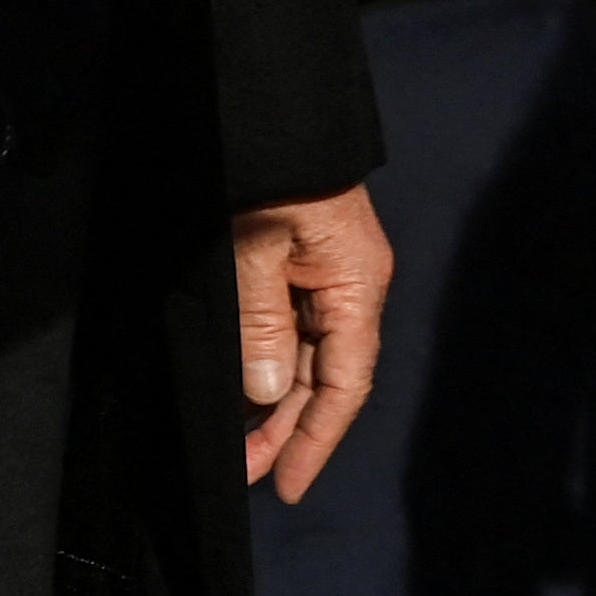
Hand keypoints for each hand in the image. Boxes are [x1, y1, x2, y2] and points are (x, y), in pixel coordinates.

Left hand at [229, 183, 390, 500]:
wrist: (264, 108)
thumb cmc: (263, 174)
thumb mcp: (253, 248)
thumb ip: (262, 324)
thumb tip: (271, 391)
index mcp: (355, 284)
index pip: (345, 383)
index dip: (316, 439)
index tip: (286, 487)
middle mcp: (349, 285)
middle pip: (328, 378)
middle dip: (288, 430)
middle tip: (246, 474)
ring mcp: (326, 272)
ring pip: (307, 357)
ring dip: (276, 403)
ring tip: (240, 444)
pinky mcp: (301, 259)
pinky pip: (291, 328)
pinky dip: (270, 365)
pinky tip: (246, 390)